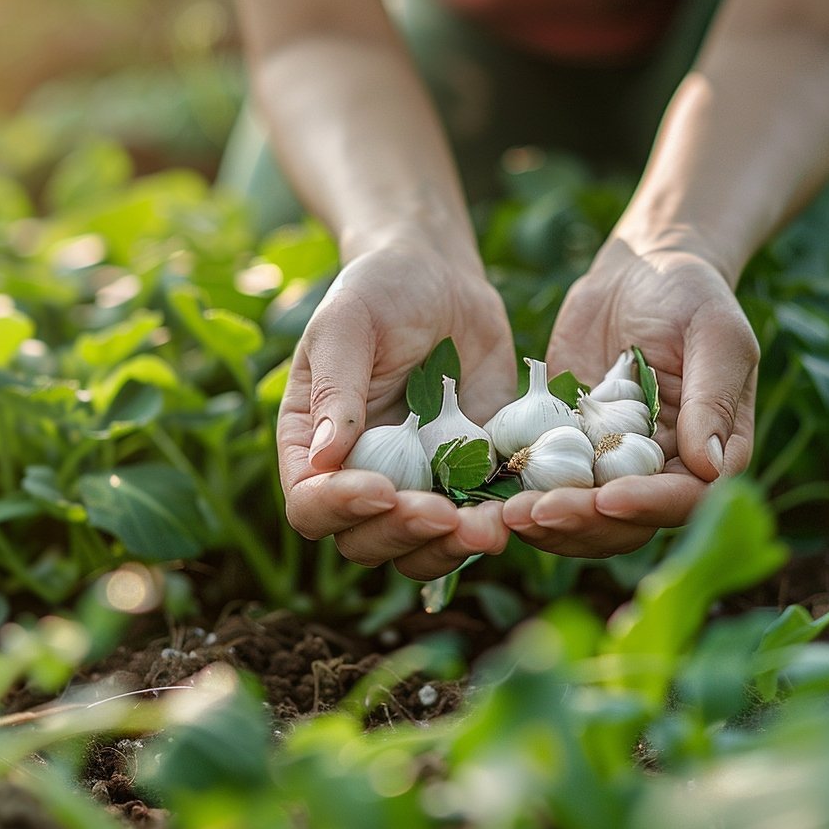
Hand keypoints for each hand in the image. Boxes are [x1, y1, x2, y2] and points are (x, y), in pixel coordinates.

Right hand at [277, 245, 517, 579]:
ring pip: (422, 549)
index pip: (311, 505)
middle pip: (366, 542)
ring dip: (452, 549)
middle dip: (404, 535)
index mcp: (314, 447)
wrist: (442, 278)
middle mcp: (362, 477)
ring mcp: (417, 483)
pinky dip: (494, 525)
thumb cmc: (379, 291)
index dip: (341, 509)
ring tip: (488, 528)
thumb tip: (325, 458)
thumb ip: (337, 389)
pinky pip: (476, 519)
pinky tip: (517, 511)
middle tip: (442, 514)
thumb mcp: (347, 326)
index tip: (381, 488)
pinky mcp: (468, 476)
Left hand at [503, 235, 758, 556]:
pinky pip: (546, 482)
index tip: (607, 498)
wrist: (638, 270)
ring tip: (508, 512)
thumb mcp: (714, 335)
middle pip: (626, 521)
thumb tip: (712, 466)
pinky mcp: (570, 447)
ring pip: (583, 516)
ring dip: (547, 522)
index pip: (684, 498)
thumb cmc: (691, 294)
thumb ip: (713, 397)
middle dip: (582, 522)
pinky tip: (490, 495)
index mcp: (710, 451)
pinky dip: (521, 494)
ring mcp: (612, 463)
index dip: (646, 505)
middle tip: (538, 511)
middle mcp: (663, 470)